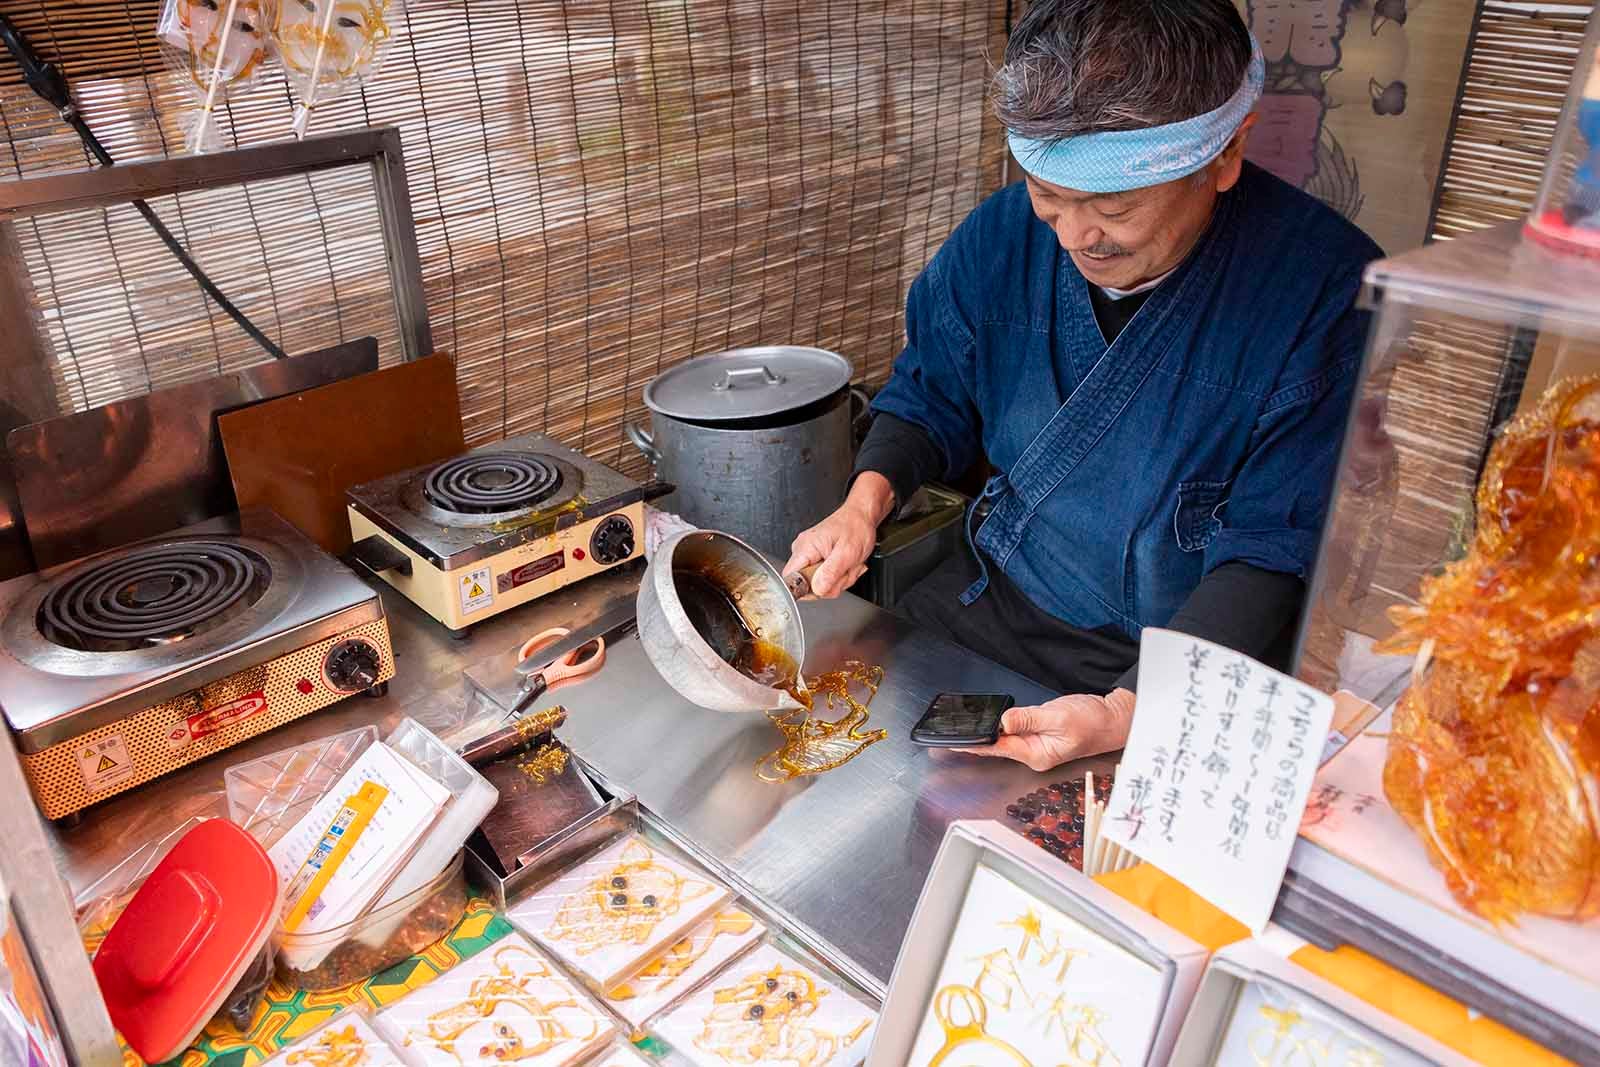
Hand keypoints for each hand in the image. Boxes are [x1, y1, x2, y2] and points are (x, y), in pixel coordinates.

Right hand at [783, 473, 894, 597]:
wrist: (862, 517)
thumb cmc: (856, 527)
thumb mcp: (847, 553)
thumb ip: (831, 573)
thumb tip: (817, 590)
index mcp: (805, 547)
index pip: (791, 579)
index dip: (807, 589)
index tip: (825, 584)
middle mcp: (802, 550)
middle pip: (807, 585)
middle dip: (831, 584)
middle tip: (845, 570)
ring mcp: (809, 554)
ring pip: (818, 584)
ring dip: (838, 580)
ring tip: (847, 565)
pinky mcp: (816, 558)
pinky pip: (823, 577)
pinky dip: (838, 576)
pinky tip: (845, 565)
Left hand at [954, 689, 1136, 772]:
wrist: (1113, 720)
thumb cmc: (1093, 722)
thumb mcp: (1058, 717)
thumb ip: (1028, 719)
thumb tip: (1003, 721)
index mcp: (1036, 754)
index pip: (996, 748)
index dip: (973, 744)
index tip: (952, 742)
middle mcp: (1033, 753)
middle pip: (996, 746)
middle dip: (973, 740)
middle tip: (946, 737)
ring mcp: (1036, 744)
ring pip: (1004, 737)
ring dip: (985, 732)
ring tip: (960, 728)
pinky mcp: (1039, 734)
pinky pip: (1015, 730)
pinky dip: (1000, 725)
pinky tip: (987, 722)